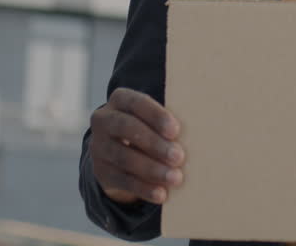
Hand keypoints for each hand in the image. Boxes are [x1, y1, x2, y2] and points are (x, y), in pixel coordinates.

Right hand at [88, 87, 185, 205]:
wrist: (119, 154)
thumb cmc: (149, 128)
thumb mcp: (153, 119)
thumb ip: (167, 122)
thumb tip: (197, 135)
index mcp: (120, 100)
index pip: (136, 102)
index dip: (155, 116)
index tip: (175, 131)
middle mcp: (103, 120)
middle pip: (126, 128)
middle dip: (154, 143)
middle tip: (179, 157)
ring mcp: (98, 146)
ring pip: (124, 157)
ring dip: (152, 169)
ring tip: (175, 178)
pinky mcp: (101, 171)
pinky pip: (122, 180)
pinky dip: (143, 188)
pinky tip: (161, 194)